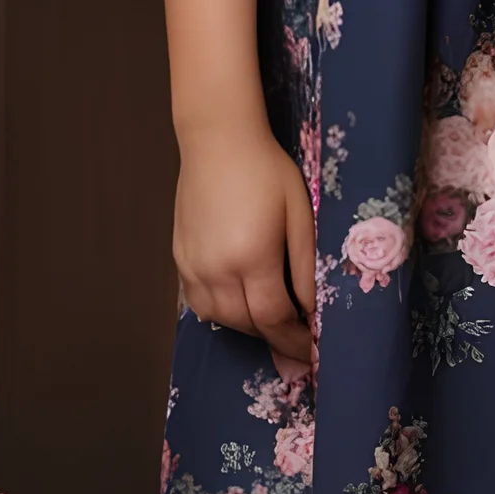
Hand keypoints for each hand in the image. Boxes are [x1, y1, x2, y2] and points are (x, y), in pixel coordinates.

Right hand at [174, 124, 315, 374]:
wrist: (218, 141)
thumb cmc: (267, 171)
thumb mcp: (300, 215)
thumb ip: (305, 267)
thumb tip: (312, 312)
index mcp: (251, 257)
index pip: (274, 319)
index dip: (296, 341)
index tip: (315, 353)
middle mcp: (216, 268)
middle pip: (247, 325)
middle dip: (276, 339)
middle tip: (300, 344)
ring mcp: (192, 265)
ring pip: (220, 319)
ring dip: (249, 328)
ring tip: (273, 323)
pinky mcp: (179, 258)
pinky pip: (199, 303)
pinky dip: (223, 313)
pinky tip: (241, 305)